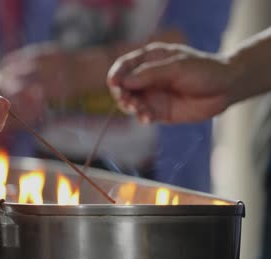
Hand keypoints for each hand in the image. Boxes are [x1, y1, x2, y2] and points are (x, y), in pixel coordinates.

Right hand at [107, 43, 240, 123]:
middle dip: (122, 94)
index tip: (114, 83)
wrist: (226, 88)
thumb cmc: (203, 70)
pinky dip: (141, 117)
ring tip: (140, 110)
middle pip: (122, 86)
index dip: (116, 74)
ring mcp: (151, 94)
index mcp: (148, 59)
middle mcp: (146, 77)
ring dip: (131, 107)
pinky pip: (142, 115)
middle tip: (128, 101)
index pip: (124, 66)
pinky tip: (147, 119)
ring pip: (130, 102)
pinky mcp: (158, 111)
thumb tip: (125, 81)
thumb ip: (150, 73)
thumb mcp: (177, 67)